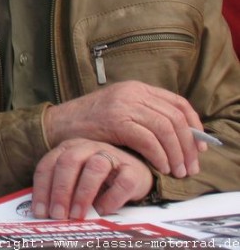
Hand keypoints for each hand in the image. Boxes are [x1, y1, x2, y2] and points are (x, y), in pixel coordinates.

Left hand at [32, 139, 153, 218]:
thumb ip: (62, 192)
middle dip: (60, 190)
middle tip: (57, 214)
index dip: (42, 189)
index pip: (48, 165)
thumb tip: (47, 215)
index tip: (40, 212)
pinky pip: (122, 182)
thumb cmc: (98, 180)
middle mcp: (87, 147)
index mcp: (68, 149)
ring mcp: (111, 155)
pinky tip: (102, 211)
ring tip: (77, 215)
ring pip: (95, 167)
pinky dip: (111, 198)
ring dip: (83, 193)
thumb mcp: (75, 181)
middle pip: (69, 162)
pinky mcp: (133, 170)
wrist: (135, 173)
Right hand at [43, 81, 203, 177]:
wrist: (58, 124)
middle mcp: (133, 92)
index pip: (178, 103)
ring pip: (165, 129)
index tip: (200, 147)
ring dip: (176, 154)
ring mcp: (124, 104)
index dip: (195, 125)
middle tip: (190, 166)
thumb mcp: (120, 111)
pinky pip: (148, 139)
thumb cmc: (89, 123)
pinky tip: (160, 167)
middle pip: (175, 117)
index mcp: (137, 88)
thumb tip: (178, 137)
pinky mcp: (115, 120)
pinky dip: (159, 155)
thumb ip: (145, 116)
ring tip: (177, 171)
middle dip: (188, 146)